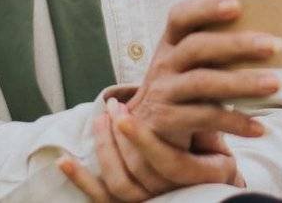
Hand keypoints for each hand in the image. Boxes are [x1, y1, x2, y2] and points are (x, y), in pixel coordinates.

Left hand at [57, 100, 243, 200]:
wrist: (212, 188)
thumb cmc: (214, 154)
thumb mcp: (218, 136)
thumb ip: (205, 117)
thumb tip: (190, 90)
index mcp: (201, 176)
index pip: (169, 162)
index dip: (144, 140)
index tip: (124, 115)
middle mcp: (174, 195)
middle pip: (139, 172)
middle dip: (119, 137)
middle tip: (112, 107)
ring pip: (120, 185)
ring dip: (104, 150)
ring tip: (100, 121)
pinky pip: (102, 199)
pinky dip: (80, 179)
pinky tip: (63, 160)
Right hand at [126, 0, 280, 148]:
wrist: (152, 131)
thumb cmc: (187, 88)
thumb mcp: (194, 65)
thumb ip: (222, 50)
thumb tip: (278, 41)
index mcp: (171, 42)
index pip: (180, 16)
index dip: (206, 7)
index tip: (238, 4)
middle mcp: (163, 64)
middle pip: (196, 47)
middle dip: (237, 44)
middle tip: (275, 45)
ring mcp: (163, 92)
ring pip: (202, 82)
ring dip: (242, 82)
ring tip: (274, 83)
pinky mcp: (166, 121)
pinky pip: (204, 118)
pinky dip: (235, 122)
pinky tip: (260, 128)